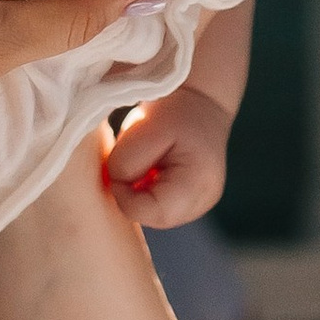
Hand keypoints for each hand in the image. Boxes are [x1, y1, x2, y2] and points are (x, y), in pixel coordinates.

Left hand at [101, 84, 230, 226]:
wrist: (202, 102)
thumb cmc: (176, 111)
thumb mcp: (146, 128)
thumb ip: (126, 161)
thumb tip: (116, 185)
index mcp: (197, 184)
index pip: (147, 212)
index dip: (123, 194)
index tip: (120, 166)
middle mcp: (203, 201)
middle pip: (150, 217)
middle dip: (131, 194)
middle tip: (132, 161)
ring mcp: (199, 205)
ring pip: (152, 215)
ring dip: (138, 192)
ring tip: (147, 162)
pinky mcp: (191, 203)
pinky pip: (158, 207)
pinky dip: (146, 191)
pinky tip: (152, 169)